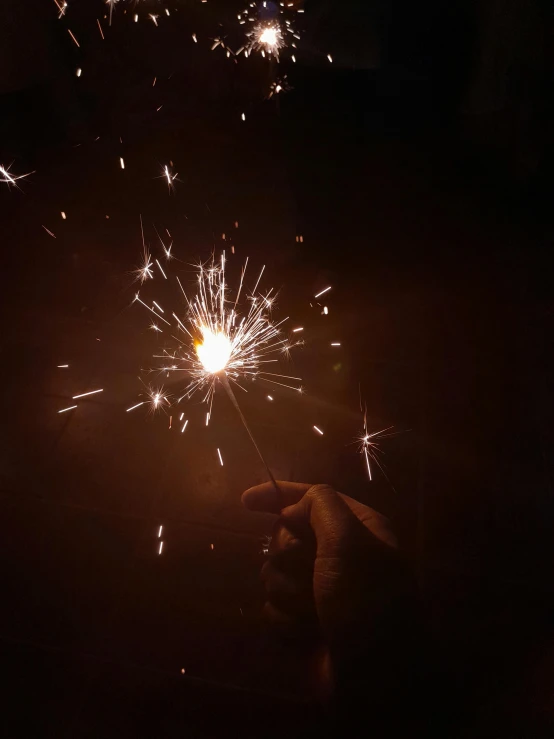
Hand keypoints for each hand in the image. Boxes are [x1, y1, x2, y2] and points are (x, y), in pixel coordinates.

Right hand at [242, 482, 416, 688]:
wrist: (375, 674)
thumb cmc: (365, 600)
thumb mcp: (350, 541)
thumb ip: (321, 506)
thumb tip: (293, 507)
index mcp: (355, 527)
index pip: (310, 497)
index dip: (276, 495)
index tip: (245, 500)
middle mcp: (337, 553)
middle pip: (284, 536)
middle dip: (290, 556)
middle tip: (313, 573)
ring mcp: (319, 588)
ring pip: (273, 573)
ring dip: (290, 592)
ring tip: (315, 611)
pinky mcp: (303, 619)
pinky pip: (272, 607)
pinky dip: (287, 620)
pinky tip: (309, 632)